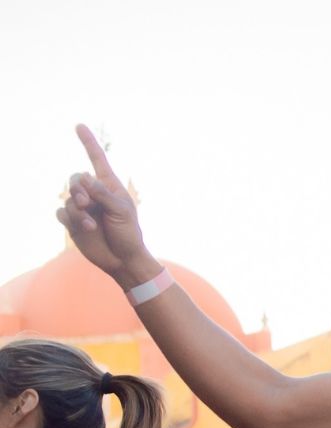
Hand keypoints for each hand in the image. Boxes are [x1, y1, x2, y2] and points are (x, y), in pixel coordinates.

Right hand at [56, 125, 158, 287]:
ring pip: (68, 198)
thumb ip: (103, 194)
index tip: (79, 126)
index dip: (88, 143)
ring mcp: (83, 208)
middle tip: (87, 203)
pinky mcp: (73, 222)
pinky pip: (62, 213)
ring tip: (91, 223)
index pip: (97, 160)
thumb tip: (85, 179)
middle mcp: (94, 194)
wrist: (122, 259)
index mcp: (110, 186)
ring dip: (78, 210)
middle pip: (75, 179)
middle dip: (78, 189)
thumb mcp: (121, 211)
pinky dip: (71, 219)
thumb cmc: (128, 234)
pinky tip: (84, 228)